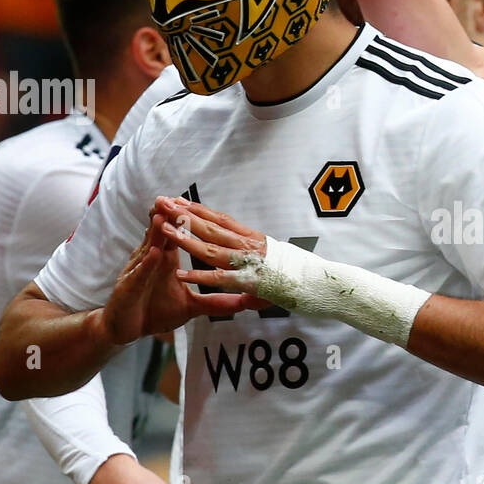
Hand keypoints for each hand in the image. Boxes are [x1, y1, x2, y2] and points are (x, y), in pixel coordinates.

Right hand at [102, 207, 259, 343]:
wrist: (126, 329)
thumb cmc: (155, 312)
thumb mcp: (190, 307)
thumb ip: (216, 302)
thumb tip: (243, 301)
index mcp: (165, 261)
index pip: (177, 235)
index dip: (185, 221)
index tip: (195, 204)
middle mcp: (151, 261)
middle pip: (161, 235)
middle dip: (168, 217)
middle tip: (174, 198)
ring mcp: (138, 273)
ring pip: (148, 249)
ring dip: (155, 233)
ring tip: (163, 216)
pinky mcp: (129, 289)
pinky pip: (140, 275)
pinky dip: (147, 264)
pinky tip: (155, 254)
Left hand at [156, 197, 312, 312]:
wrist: (323, 283)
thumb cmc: (302, 275)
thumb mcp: (276, 265)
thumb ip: (255, 268)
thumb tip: (246, 271)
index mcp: (254, 239)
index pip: (221, 219)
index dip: (198, 209)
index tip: (178, 200)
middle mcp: (250, 246)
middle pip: (210, 227)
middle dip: (183, 214)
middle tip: (160, 202)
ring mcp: (251, 263)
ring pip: (211, 249)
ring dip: (186, 239)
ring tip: (164, 229)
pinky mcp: (252, 282)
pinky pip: (222, 279)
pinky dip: (200, 277)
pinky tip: (181, 275)